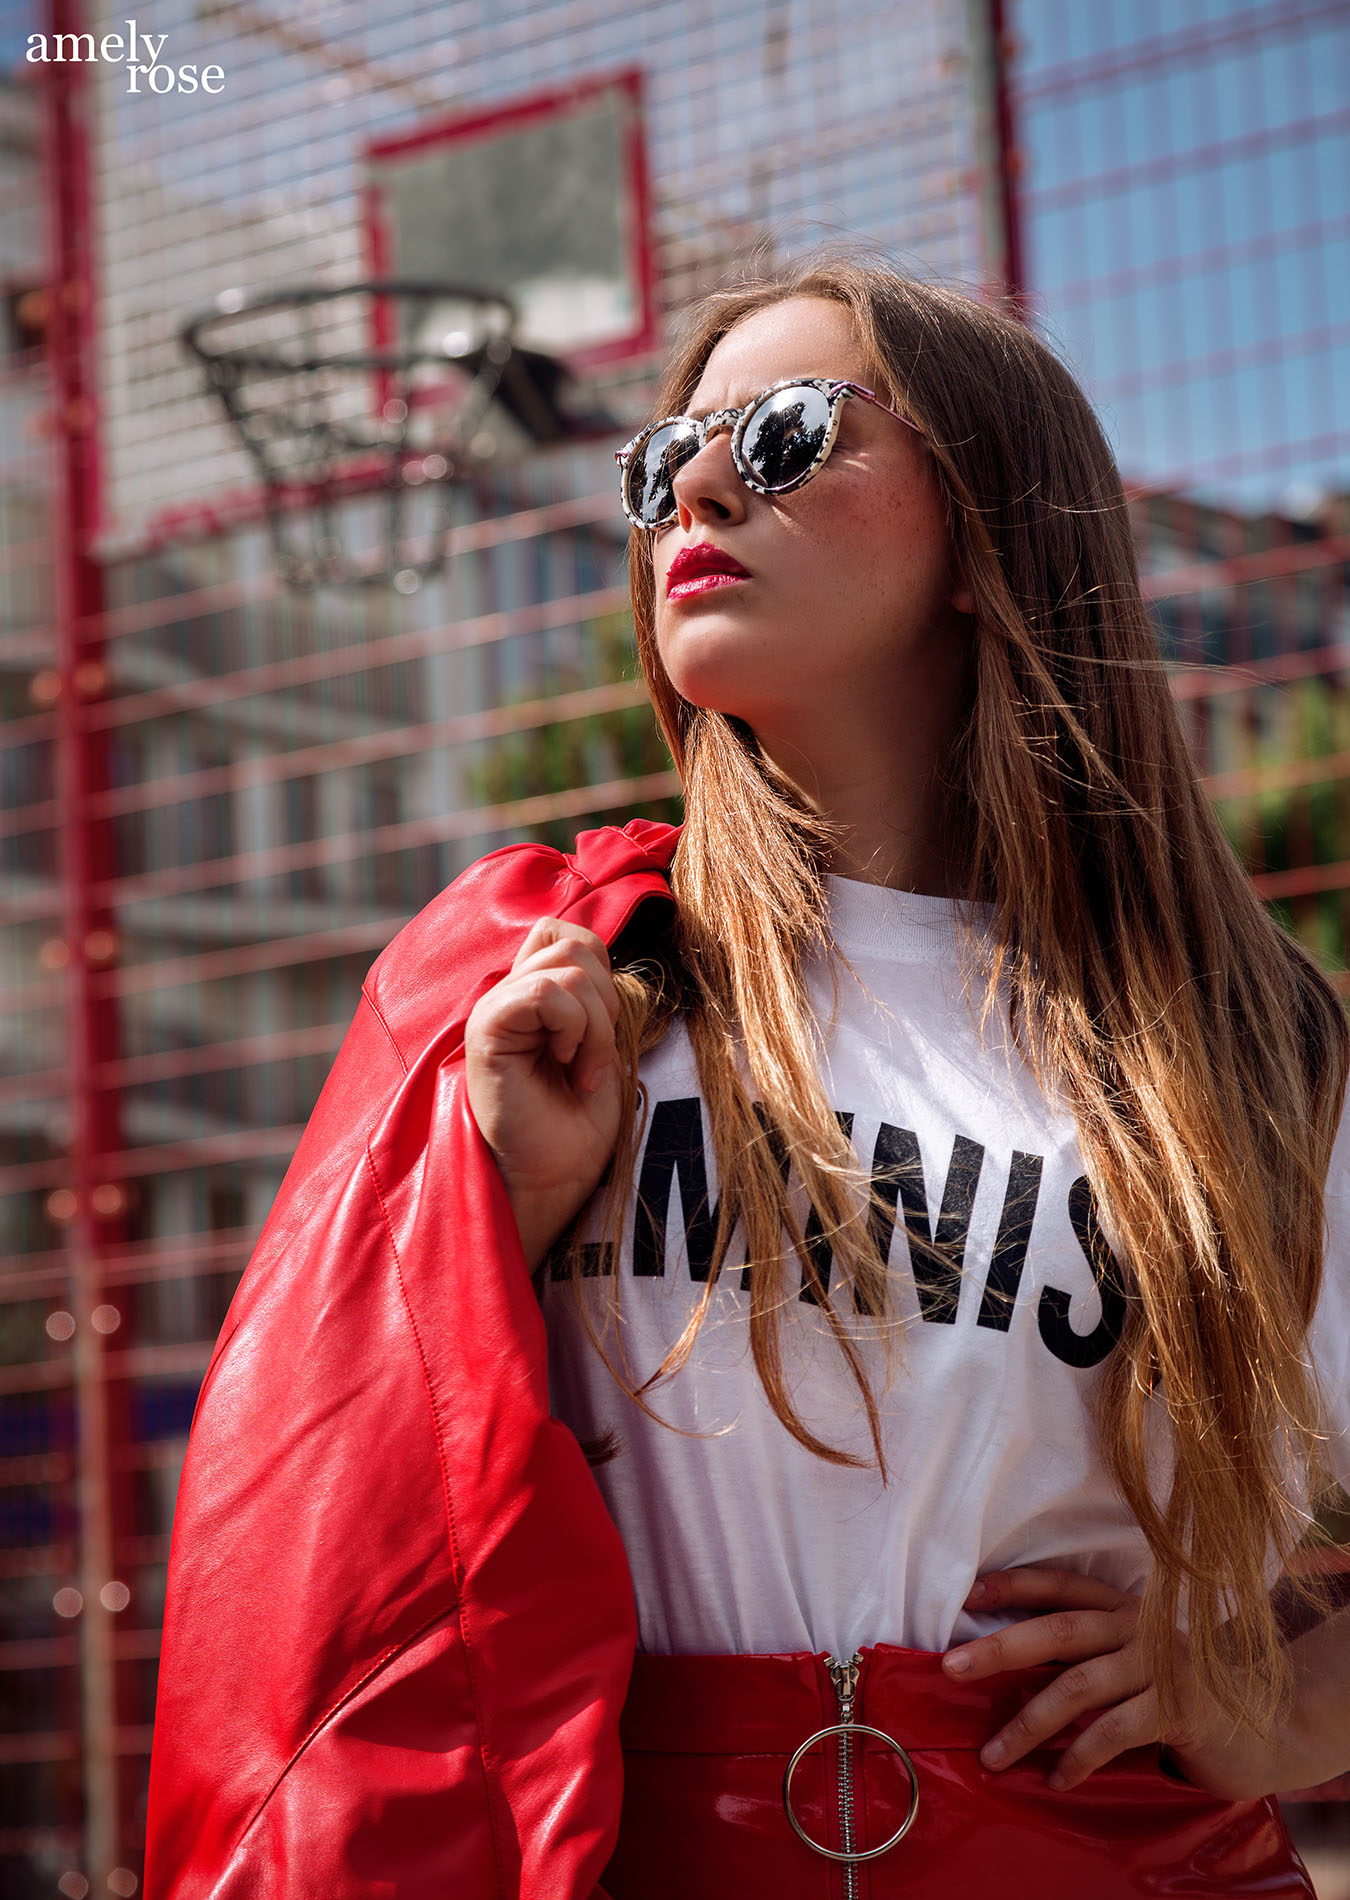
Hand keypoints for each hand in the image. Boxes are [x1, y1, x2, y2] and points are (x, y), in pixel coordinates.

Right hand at [465, 916, 624, 1268]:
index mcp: (532, 994)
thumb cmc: (575, 1124)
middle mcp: (508, 993)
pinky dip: (574, 1028)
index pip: (570, 935)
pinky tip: (565, 1066)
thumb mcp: (601, 1047)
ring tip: (579, 1069)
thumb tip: (611, 953)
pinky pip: (545, 990)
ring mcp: (495, 1008)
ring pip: (570, 965)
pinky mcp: (487, 1027)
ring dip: (595, 1024)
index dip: (603, 974)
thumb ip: (595, 997)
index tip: (601, 1035)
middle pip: (574, 942)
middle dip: (606, 1002)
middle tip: (591, 1059)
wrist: (552, 1179)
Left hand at [940, 1567, 1282, 1796]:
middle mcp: (1138, 1627)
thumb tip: (1005, 1664)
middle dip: (999, 1648)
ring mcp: (1160, 1665)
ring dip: (1028, 1723)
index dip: (1012, 1586)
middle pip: (1057, 1630)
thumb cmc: (1180, 1691)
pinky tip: (1055, 1780)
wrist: (1266, 1723)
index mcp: (1122, 1606)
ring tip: (992, 1755)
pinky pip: (1115, 1733)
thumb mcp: (1134, 1659)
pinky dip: (1079, 1757)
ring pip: (1078, 1687)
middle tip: (950, 1667)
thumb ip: (1087, 1652)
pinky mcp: (1179, 1710)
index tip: (964, 1597)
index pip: (1059, 1584)